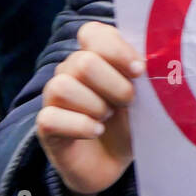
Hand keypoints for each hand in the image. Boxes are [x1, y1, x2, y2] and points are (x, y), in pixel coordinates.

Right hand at [35, 22, 142, 195]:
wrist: (113, 163)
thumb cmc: (127, 122)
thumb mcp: (141, 96)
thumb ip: (142, 76)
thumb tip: (149, 63)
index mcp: (93, 55)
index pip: (92, 32)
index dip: (116, 49)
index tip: (139, 71)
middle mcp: (69, 71)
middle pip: (83, 62)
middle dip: (114, 85)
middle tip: (128, 101)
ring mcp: (54, 98)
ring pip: (63, 87)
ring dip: (95, 105)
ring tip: (108, 117)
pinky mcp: (45, 126)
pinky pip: (51, 118)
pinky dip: (80, 125)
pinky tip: (96, 131)